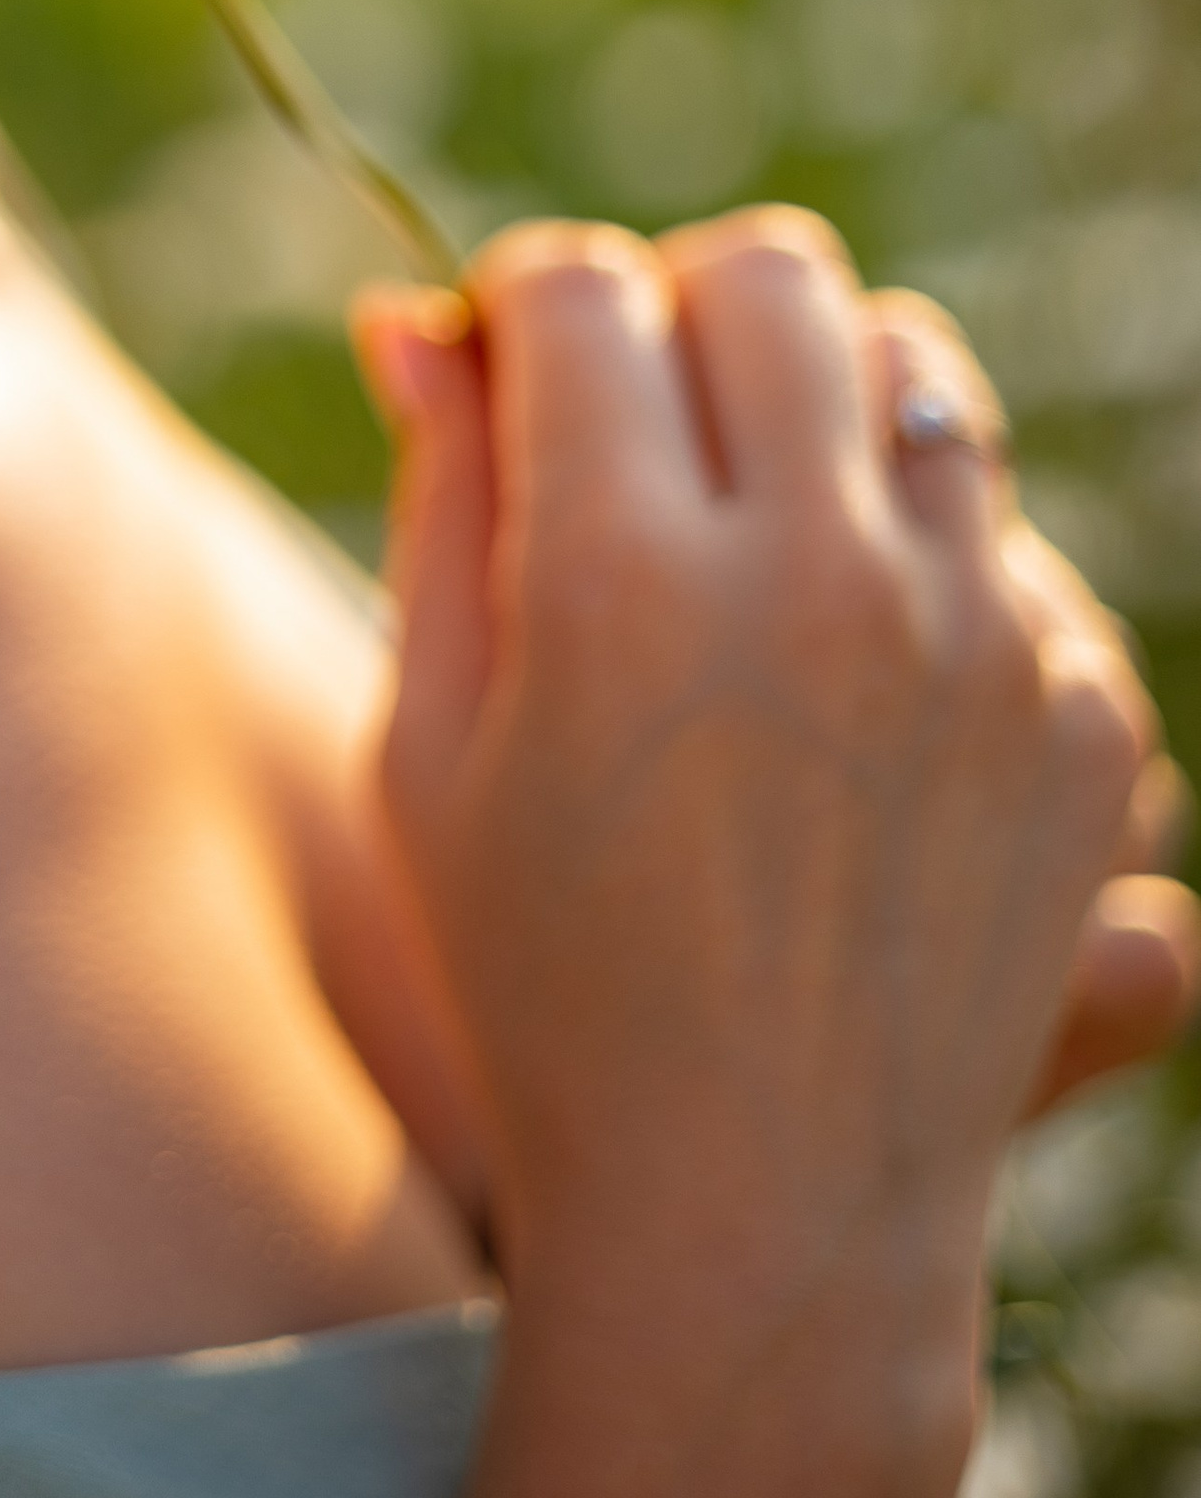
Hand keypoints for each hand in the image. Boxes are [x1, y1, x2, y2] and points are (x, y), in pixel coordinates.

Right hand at [353, 209, 1185, 1327]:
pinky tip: (854, 671)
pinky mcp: (1080, 709)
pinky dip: (922, 552)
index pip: (582, 288)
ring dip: (815, 406)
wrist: (760, 1223)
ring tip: (758, 528)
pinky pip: (1005, 524)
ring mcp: (977, 642)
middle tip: (640, 422)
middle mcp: (820, 582)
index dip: (524, 302)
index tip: (514, 363)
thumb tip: (416, 311)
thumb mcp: (428, 749)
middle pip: (766, 275)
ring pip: (913, 364)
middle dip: (680, 309)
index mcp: (621, 584)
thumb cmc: (545, 983)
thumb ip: (437, 502)